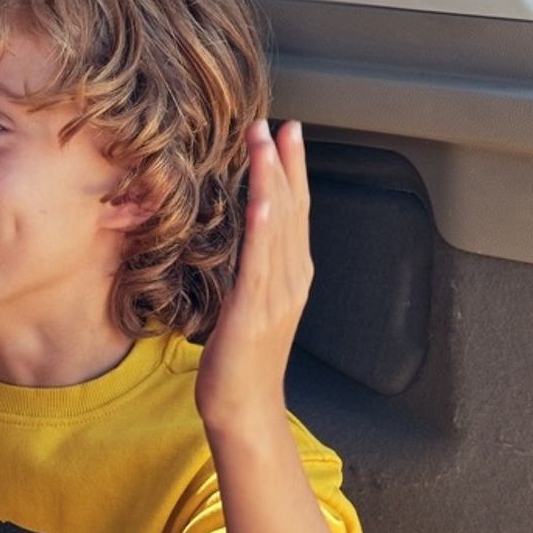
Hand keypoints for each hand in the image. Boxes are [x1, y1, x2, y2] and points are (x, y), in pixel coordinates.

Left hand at [197, 120, 311, 436]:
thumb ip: (250, 273)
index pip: (294, 213)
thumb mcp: (246, 306)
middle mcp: (291, 280)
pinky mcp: (255, 312)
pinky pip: (260, 261)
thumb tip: (238, 244)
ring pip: (279, 226)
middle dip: (285, 164)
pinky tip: (262, 197)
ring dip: (273, 179)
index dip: (291, 171)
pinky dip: (264, 226)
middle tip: (278, 122)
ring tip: (265, 140)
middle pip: (293, 210)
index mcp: (290, 277)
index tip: (285, 133)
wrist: (243, 410)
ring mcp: (277, 295)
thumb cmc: (238, 363)